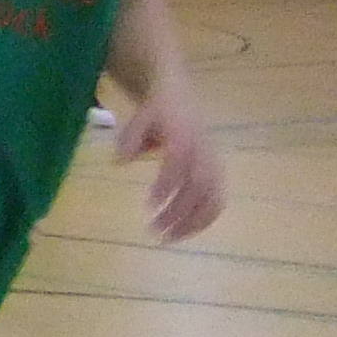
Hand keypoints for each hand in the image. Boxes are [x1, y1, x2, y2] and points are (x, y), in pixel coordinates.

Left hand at [114, 90, 226, 240]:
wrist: (180, 98)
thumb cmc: (155, 112)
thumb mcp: (138, 118)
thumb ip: (129, 139)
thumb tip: (119, 162)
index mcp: (184, 136)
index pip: (179, 163)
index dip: (167, 184)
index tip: (149, 204)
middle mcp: (204, 152)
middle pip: (198, 187)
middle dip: (179, 211)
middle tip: (154, 230)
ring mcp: (214, 164)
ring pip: (213, 198)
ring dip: (193, 222)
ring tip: (169, 239)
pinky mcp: (217, 174)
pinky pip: (217, 201)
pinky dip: (204, 220)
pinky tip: (184, 233)